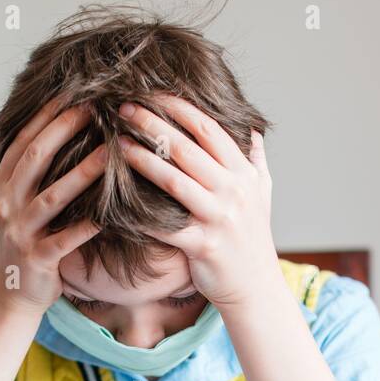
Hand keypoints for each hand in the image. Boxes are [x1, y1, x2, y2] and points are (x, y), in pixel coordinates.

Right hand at [0, 99, 105, 313]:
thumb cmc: (21, 243)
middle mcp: (6, 203)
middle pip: (35, 158)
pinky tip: (108, 214)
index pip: (23, 140)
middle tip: (95, 107)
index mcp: (1, 184)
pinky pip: (64, 240)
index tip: (73, 91)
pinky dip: (85, 227)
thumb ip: (22, 169)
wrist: (10, 295)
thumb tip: (37, 124)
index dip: (46, 115)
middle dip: (64, 130)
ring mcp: (19, 232)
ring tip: (111, 152)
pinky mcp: (36, 259)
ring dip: (82, 172)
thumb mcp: (11, 202)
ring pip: (52, 196)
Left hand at [116, 96, 281, 306]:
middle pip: (186, 148)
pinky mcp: (202, 246)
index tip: (152, 93)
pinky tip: (117, 197)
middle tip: (122, 109)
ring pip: (173, 180)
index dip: (179, 107)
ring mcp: (219, 219)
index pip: (209, 129)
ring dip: (141, 159)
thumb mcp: (264, 194)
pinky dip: (138, 211)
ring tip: (116, 143)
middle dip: (151, 124)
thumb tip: (251, 127)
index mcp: (244, 173)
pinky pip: (163, 224)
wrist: (256, 287)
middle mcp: (234, 192)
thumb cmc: (252, 238)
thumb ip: (256, 159)